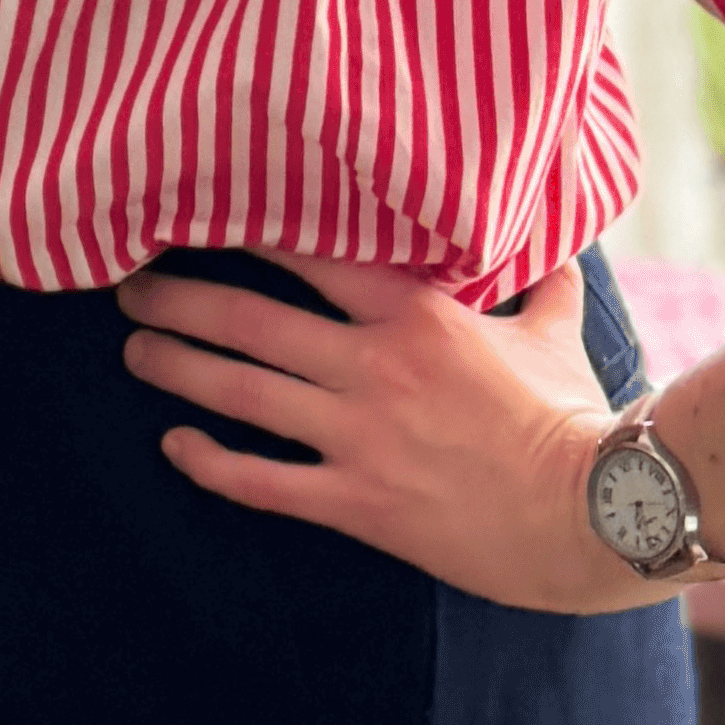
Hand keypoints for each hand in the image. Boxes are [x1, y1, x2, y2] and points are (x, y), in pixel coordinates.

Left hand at [116, 254, 636, 614]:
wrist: (594, 513)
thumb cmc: (574, 417)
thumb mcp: (555, 331)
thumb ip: (541, 280)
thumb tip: (556, 238)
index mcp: (417, 313)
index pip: (312, 251)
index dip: (247, 230)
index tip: (197, 212)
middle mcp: (375, 365)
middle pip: (251, 320)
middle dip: (180, 299)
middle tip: (131, 285)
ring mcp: (360, 436)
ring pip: (244, 392)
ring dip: (179, 366)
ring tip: (134, 349)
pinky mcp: (358, 501)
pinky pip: (264, 481)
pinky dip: (211, 462)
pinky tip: (175, 444)